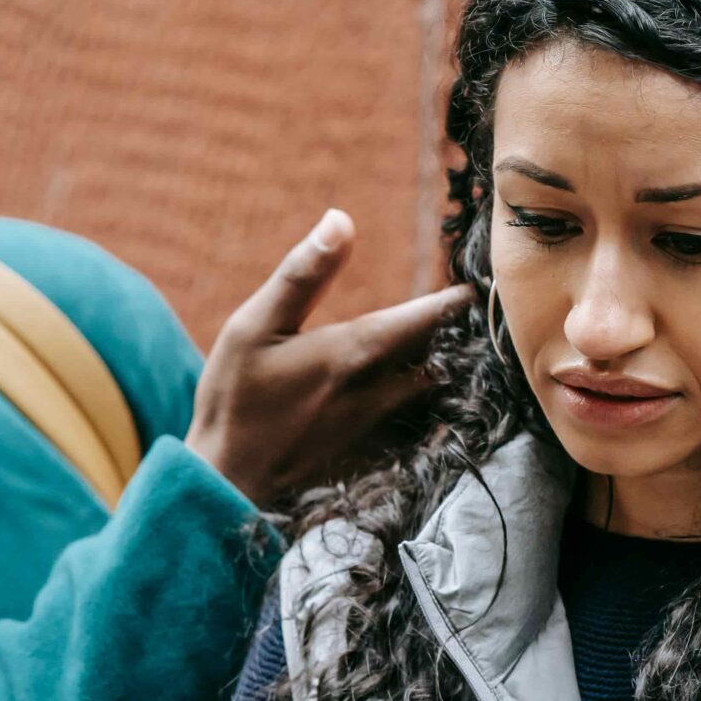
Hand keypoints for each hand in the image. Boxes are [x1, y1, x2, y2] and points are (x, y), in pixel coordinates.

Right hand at [189, 210, 472, 506]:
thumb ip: (302, 274)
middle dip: (448, 335)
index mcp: (352, 354)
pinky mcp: (365, 454)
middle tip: (464, 315)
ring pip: (422, 392)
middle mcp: (375, 391)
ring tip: (445, 348)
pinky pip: (407, 424)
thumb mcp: (253, 325)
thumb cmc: (234, 398)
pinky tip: (413, 398)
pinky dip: (417, 405)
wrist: (226, 481)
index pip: (420, 321)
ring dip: (435, 368)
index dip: (450, 303)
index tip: (474, 288)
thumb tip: (341, 219)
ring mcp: (373, 428)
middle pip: (430, 357)